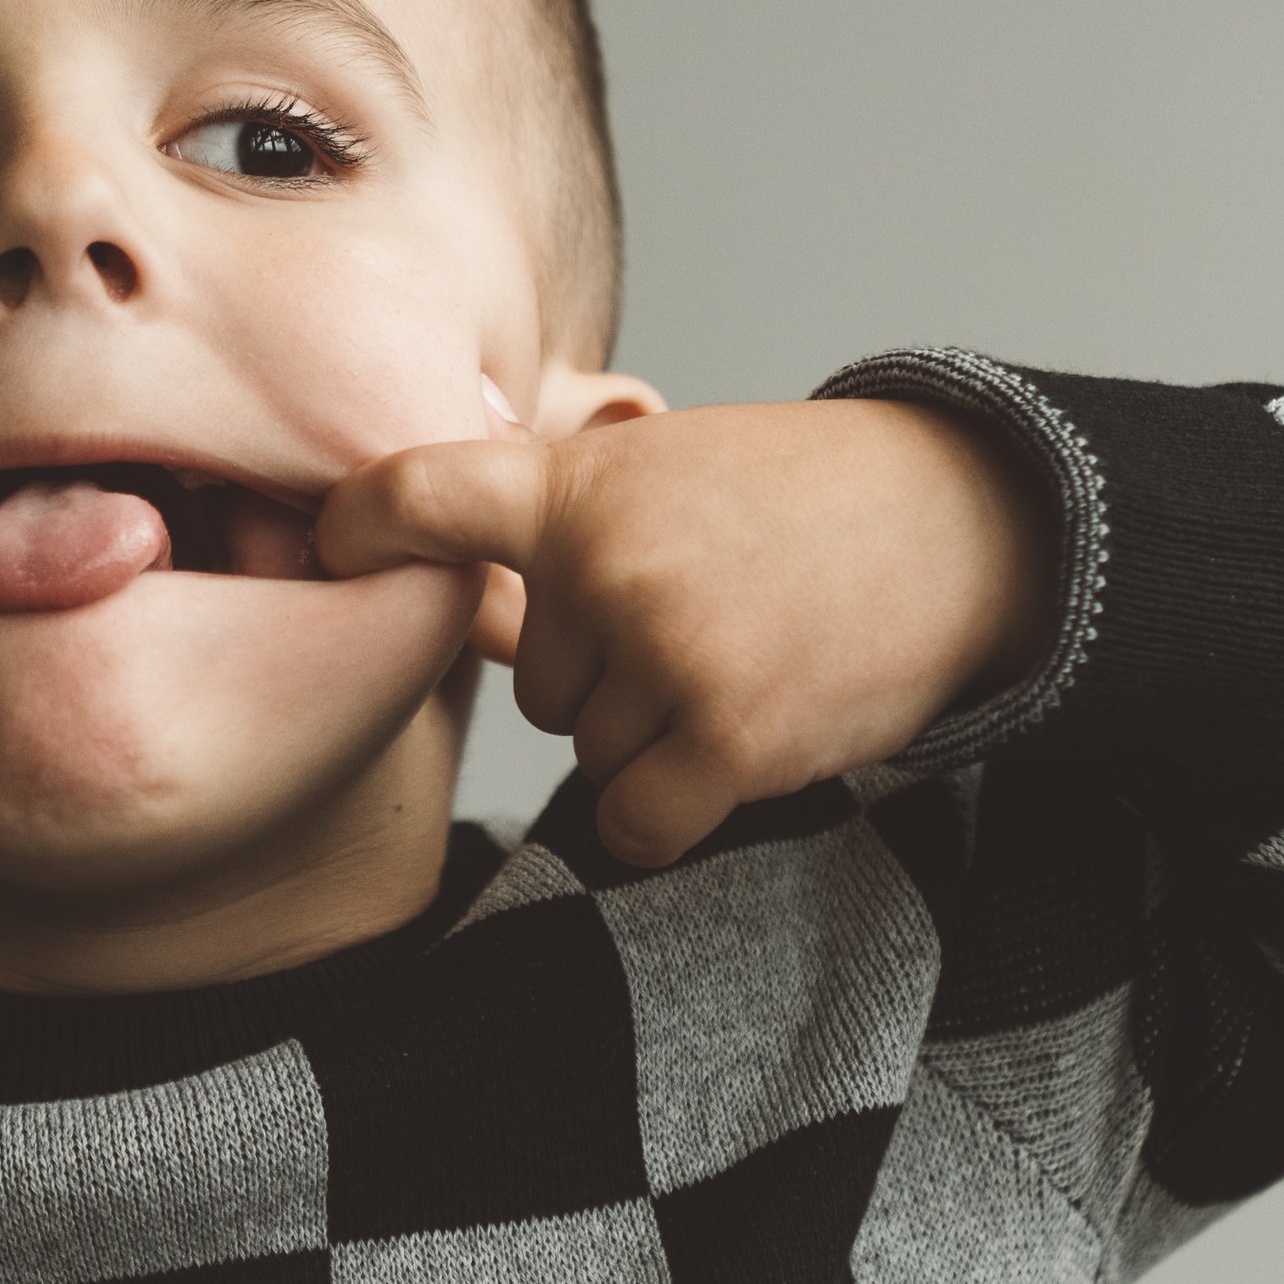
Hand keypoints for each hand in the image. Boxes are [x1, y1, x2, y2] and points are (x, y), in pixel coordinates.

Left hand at [316, 396, 1053, 866]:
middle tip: (704, 609)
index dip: (356, 528)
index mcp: (576, 485)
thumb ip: (549, 511)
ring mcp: (665, 655)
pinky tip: (727, 750)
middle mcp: (606, 568)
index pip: (420, 497)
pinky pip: (635, 821)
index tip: (327, 547)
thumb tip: (398, 545)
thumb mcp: (658, 462)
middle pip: (540, 682)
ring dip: (654, 733)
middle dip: (607, 669)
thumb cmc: (793, 498)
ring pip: (590, 749)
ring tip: (742, 656)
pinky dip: (668, 809)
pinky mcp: (724, 739)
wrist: (956, 525)